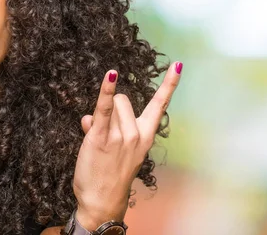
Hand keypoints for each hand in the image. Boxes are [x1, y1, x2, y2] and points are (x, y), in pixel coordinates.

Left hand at [72, 61, 181, 230]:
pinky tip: (111, 75)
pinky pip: (103, 108)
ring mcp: (121, 136)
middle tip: (106, 132)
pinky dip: (106, 90)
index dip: (169, 84)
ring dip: (99, 114)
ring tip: (96, 137)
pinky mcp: (102, 137)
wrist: (101, 200)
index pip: (159, 105)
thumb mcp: (117, 150)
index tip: (178, 66)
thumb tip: (88, 117)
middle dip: (112, 107)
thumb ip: (108, 128)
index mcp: (145, 135)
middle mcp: (136, 133)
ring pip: (110, 104)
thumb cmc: (108, 175)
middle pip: (123, 99)